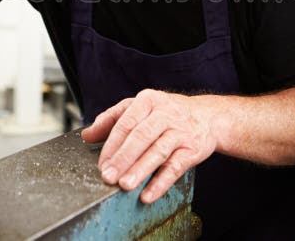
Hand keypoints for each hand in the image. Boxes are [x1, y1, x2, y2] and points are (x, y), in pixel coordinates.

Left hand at [81, 89, 215, 203]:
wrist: (207, 117)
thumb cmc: (167, 114)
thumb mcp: (140, 108)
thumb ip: (112, 119)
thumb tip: (87, 135)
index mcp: (148, 100)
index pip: (126, 123)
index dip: (112, 145)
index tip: (101, 164)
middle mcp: (165, 113)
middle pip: (141, 136)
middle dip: (123, 158)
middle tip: (108, 176)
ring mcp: (180, 131)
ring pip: (158, 151)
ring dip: (140, 170)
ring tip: (125, 185)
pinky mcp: (192, 149)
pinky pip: (175, 167)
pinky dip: (161, 182)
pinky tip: (147, 194)